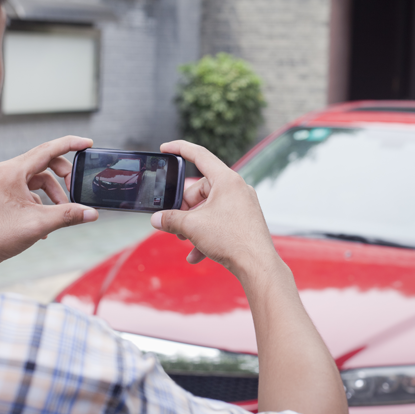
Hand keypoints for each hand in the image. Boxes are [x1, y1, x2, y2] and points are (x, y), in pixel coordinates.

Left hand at [0, 136, 98, 295]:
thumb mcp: (39, 224)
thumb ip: (68, 215)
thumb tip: (92, 213)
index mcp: (12, 172)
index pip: (48, 149)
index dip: (71, 144)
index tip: (88, 143)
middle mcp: (6, 171)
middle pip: (44, 162)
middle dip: (64, 176)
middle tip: (75, 191)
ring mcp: (2, 182)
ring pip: (38, 178)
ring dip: (54, 193)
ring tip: (61, 212)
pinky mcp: (2, 193)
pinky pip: (29, 190)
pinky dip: (42, 202)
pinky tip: (45, 222)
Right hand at [151, 141, 278, 278]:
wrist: (257, 265)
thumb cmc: (231, 240)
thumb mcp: (192, 227)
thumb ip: (170, 219)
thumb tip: (157, 220)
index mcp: (227, 180)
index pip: (200, 155)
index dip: (180, 149)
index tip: (165, 148)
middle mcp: (238, 188)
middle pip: (202, 189)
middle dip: (185, 207)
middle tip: (174, 222)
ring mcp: (243, 205)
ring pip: (210, 208)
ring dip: (194, 224)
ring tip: (184, 240)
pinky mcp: (246, 220)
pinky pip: (221, 222)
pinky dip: (206, 235)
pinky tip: (195, 254)